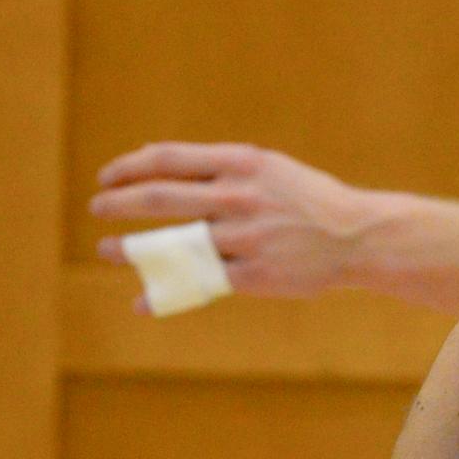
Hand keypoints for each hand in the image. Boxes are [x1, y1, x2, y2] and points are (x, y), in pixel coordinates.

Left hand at [90, 143, 373, 302]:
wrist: (360, 236)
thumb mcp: (268, 168)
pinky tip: (143, 301)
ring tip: (108, 249)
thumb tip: (150, 158)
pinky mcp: (253, 274)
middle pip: (159, 197)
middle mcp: (240, 197)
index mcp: (243, 164)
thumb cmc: (308, 200)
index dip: (129, 167)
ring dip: (130, 248)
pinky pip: (197, 284)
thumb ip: (216, 165)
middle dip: (118, 203)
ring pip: (171, 244)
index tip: (107, 177)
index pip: (168, 159)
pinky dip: (164, 294)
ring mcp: (246, 237)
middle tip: (98, 208)